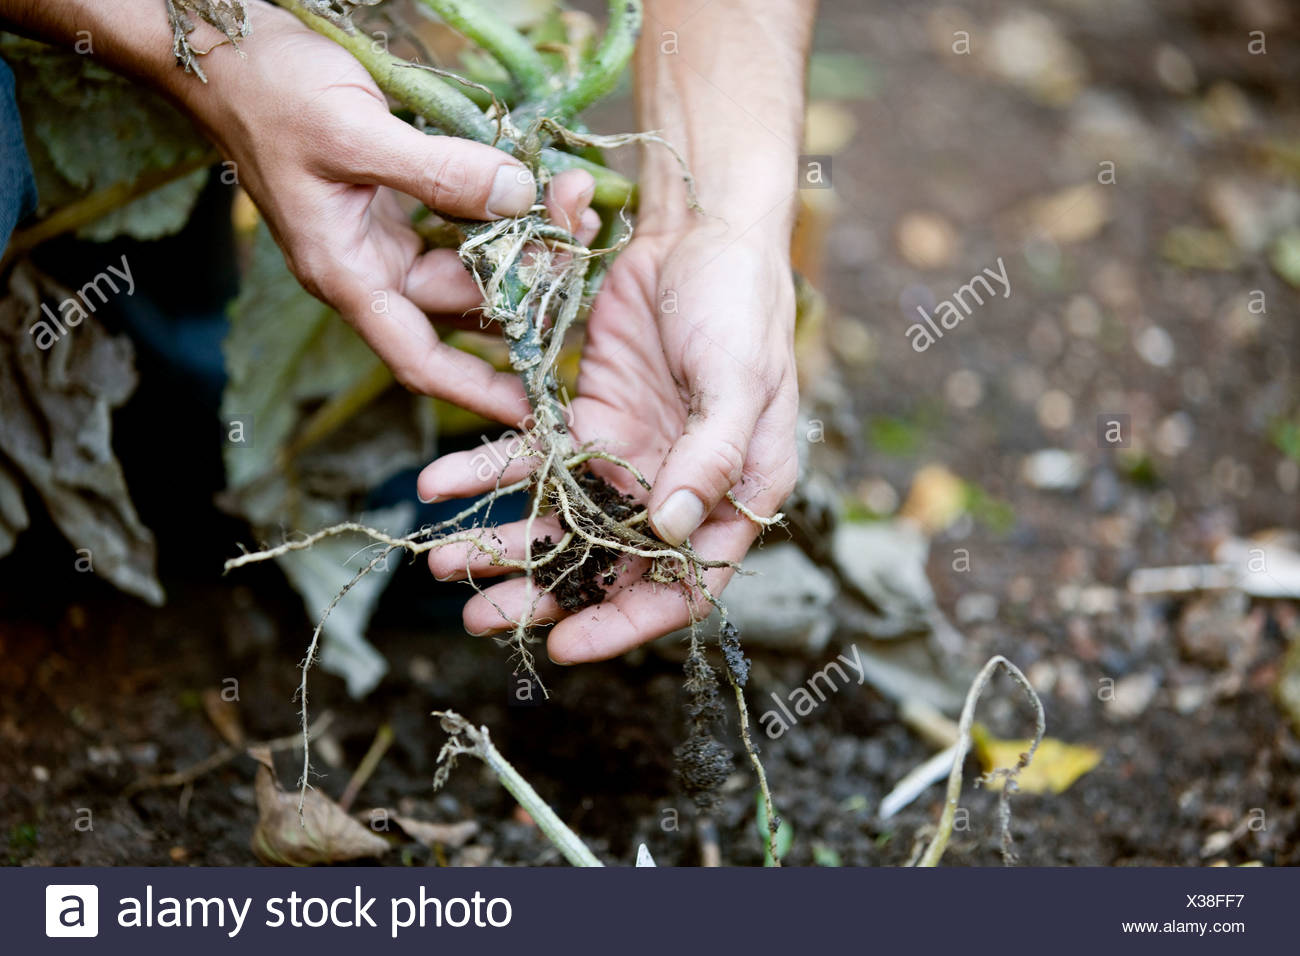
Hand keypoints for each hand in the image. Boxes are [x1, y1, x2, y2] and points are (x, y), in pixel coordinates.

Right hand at [176, 2, 597, 424]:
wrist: (231, 48)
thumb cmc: (270, 92)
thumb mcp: (352, 132)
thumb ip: (436, 172)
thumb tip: (518, 198)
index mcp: (348, 275)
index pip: (419, 359)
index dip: (477, 390)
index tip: (534, 408)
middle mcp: (372, 266)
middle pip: (465, 302)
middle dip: (528, 277)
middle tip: (581, 229)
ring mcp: (387, 235)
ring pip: (473, 259)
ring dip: (525, 236)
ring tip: (574, 198)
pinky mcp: (400, 199)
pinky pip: (464, 218)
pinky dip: (503, 204)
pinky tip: (540, 181)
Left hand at [417, 224, 799, 662]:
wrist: (701, 226)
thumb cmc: (742, 302)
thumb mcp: (740, 380)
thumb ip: (710, 457)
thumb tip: (670, 532)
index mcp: (733, 496)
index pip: (683, 586)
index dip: (624, 623)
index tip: (562, 646)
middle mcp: (677, 488)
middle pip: (607, 564)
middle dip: (541, 594)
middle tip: (476, 618)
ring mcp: (629, 455)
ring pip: (559, 518)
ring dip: (501, 541)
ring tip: (440, 562)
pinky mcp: (587, 415)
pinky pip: (531, 454)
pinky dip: (485, 470)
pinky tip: (439, 482)